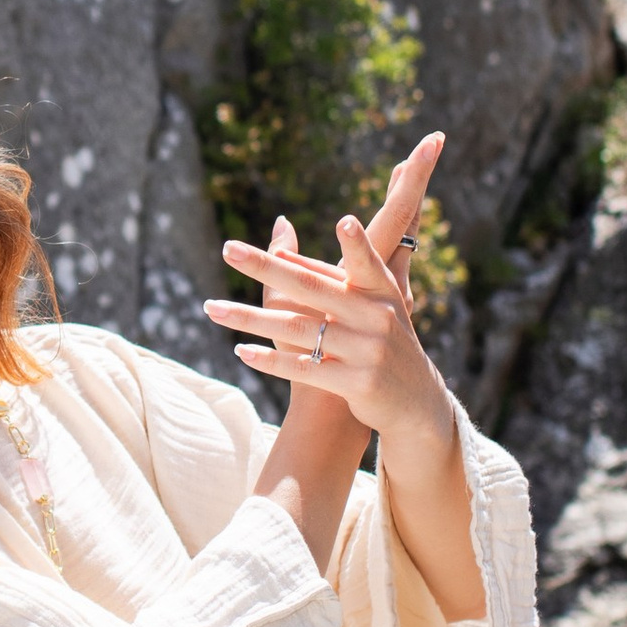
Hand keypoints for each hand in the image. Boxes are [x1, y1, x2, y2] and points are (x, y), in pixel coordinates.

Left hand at [204, 133, 455, 455]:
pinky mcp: (356, 384)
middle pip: (311, 289)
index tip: (344, 222)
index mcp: (383, 292)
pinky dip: (271, 360)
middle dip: (266, 268)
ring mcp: (368, 352)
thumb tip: (280, 226)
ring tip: (211, 308)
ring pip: (297, 329)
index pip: (363, 264)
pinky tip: (241, 351)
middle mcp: (378, 318)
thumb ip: (329, 267)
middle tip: (227, 250)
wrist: (414, 403)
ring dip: (249, 319)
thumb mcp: (370, 304)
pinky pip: (305, 368)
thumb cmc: (379, 341)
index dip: (356, 245)